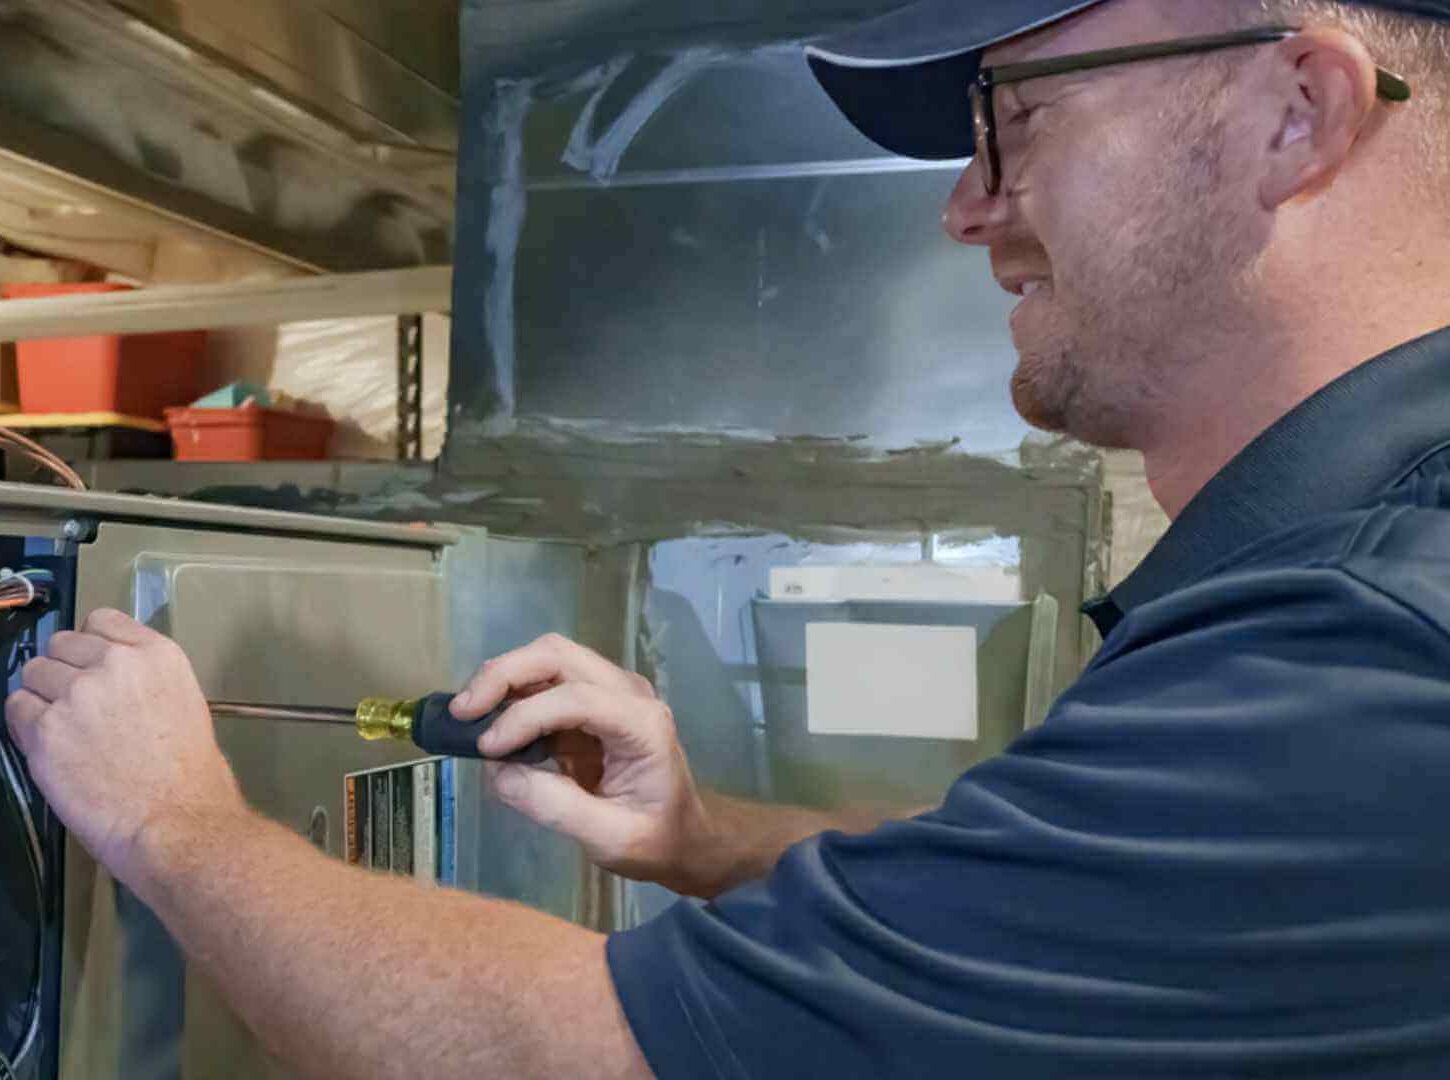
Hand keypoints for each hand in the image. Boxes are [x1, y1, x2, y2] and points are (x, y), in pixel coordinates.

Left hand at [5, 609, 245, 890]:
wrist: (175, 821)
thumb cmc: (191, 775)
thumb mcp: (185, 703)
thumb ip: (146, 679)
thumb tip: (112, 680)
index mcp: (157, 654)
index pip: (100, 620)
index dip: (91, 646)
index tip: (92, 668)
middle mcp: (114, 663)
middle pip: (60, 644)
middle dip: (64, 671)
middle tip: (76, 707)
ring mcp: (76, 694)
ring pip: (32, 673)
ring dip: (42, 697)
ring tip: (62, 730)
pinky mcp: (44, 730)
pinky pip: (16, 710)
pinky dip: (26, 726)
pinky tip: (49, 746)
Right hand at [453, 634, 716, 895]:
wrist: (683, 834)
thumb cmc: (655, 838)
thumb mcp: (610, 839)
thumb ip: (557, 807)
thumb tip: (499, 774)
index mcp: (642, 723)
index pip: (577, 698)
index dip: (526, 716)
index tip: (488, 750)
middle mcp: (628, 692)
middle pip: (558, 655)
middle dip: (504, 675)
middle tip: (463, 713)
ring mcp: (610, 690)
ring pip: (548, 658)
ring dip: (503, 679)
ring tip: (468, 716)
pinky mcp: (591, 701)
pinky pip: (545, 682)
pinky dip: (512, 695)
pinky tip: (490, 724)